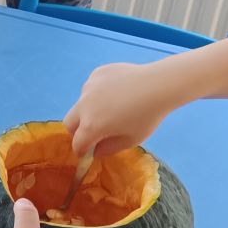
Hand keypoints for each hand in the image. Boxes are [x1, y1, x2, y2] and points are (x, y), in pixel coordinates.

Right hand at [64, 61, 188, 158]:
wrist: (159, 84)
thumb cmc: (147, 116)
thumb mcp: (131, 140)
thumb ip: (109, 149)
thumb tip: (95, 151)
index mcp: (91, 126)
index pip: (77, 144)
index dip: (81, 151)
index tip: (85, 152)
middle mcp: (84, 106)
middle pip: (69, 123)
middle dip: (77, 131)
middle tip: (92, 132)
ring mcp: (88, 87)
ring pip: (81, 103)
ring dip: (89, 110)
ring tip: (113, 107)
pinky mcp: (96, 74)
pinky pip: (92, 87)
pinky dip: (99, 93)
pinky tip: (118, 91)